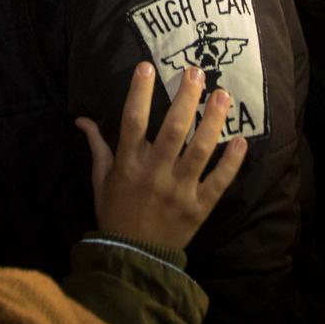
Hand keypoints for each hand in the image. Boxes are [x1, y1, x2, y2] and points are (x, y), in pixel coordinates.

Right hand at [77, 62, 246, 252]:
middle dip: (186, 99)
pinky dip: (232, 162)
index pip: (132, 122)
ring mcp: (180, 191)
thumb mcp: (100, 180)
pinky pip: (219, 182)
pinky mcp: (200, 208)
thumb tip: (82, 118)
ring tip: (223, 96)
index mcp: (128, 165)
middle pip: (173, 130)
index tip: (147, 66)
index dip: (139, 93)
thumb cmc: (116, 213)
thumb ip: (97, 146)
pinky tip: (241, 140)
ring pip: (200, 151)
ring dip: (212, 121)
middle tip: (196, 72)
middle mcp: (155, 174)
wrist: (134, 257)